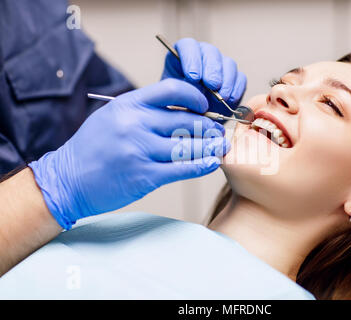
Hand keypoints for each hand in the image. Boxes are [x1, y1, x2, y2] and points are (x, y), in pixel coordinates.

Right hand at [29, 79, 229, 229]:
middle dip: (209, 127)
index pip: (173, 90)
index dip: (196, 97)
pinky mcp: (144, 176)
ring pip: (188, 145)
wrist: (67, 180)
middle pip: (186, 120)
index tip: (205, 107)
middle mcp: (135, 124)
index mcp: (129, 104)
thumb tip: (184, 112)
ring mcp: (140, 151)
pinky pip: (182, 168)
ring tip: (220, 147)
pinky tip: (212, 163)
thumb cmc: (94, 147)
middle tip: (219, 132)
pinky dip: (201, 165)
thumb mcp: (114, 116)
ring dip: (210, 147)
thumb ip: (145, 111)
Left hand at [161, 38, 246, 116]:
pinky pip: (240, 78)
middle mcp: (203, 56)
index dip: (191, 59)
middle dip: (212, 70)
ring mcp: (221, 66)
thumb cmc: (180, 106)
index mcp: (183, 56)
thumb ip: (180, 90)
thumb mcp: (174, 98)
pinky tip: (230, 100)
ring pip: (228, 64)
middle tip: (212, 85)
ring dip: (226, 81)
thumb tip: (195, 88)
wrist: (194, 120)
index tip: (193, 77)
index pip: (188, 46)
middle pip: (211, 52)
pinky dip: (236, 89)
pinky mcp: (235, 79)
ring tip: (222, 97)